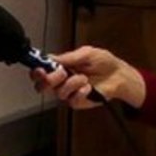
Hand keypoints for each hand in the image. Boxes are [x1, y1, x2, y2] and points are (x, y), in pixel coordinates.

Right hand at [30, 45, 146, 108]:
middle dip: (48, 80)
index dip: (36, 71)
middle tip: (62, 73)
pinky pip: (72, 100)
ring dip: (71, 84)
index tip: (40, 69)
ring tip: (84, 78)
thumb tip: (51, 57)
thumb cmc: (104, 62)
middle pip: (42, 86)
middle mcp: (62, 80)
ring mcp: (69, 92)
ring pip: (58, 93)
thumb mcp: (86, 53)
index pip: (41, 71)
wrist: (119, 75)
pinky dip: (80, 92)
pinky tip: (89, 87)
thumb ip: (68, 57)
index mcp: (61, 66)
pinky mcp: (78, 101)